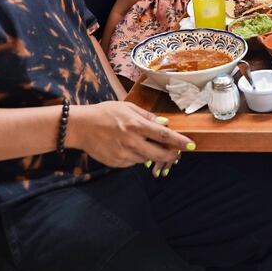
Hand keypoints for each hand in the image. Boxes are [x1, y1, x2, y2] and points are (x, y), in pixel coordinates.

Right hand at [66, 102, 192, 174]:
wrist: (80, 127)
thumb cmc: (105, 113)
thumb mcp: (127, 107)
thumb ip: (147, 117)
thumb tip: (164, 123)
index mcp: (135, 124)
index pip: (163, 135)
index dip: (179, 141)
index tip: (191, 145)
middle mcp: (131, 141)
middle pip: (159, 153)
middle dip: (172, 154)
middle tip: (177, 153)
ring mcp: (123, 154)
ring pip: (147, 159)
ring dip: (153, 155)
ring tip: (147, 145)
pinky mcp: (116, 163)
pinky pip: (134, 163)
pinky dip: (138, 157)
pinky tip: (131, 148)